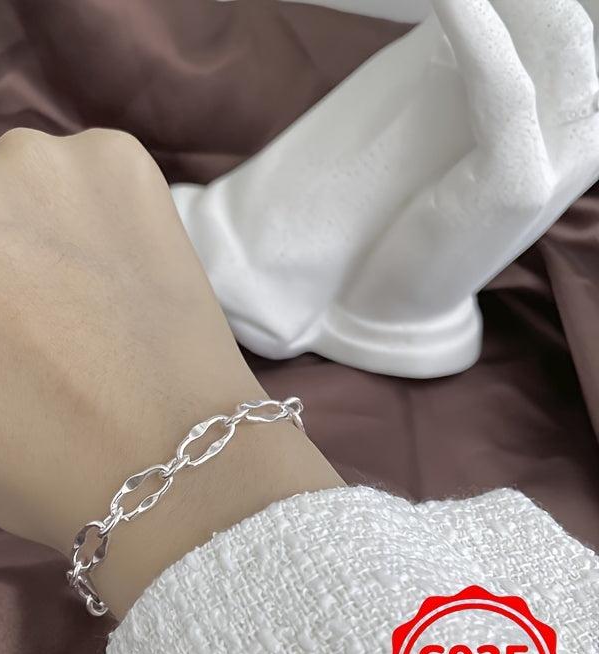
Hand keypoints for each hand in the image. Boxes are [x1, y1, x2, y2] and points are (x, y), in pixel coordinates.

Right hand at [0, 49, 339, 615]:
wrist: (157, 458)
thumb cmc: (8, 449)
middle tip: (0, 309)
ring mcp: (35, 155)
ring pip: (6, 174)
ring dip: (24, 224)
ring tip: (64, 310)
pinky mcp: (116, 158)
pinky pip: (77, 172)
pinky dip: (86, 217)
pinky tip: (106, 286)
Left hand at [174, 0, 598, 376]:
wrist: (395, 300)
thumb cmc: (419, 215)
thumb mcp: (469, 145)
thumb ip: (490, 89)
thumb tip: (478, 18)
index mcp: (577, 129)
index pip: (579, 40)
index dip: (544, 7)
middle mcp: (584, 142)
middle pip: (578, 30)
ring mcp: (555, 165)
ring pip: (559, 43)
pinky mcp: (513, 184)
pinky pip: (506, 86)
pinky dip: (478, 31)